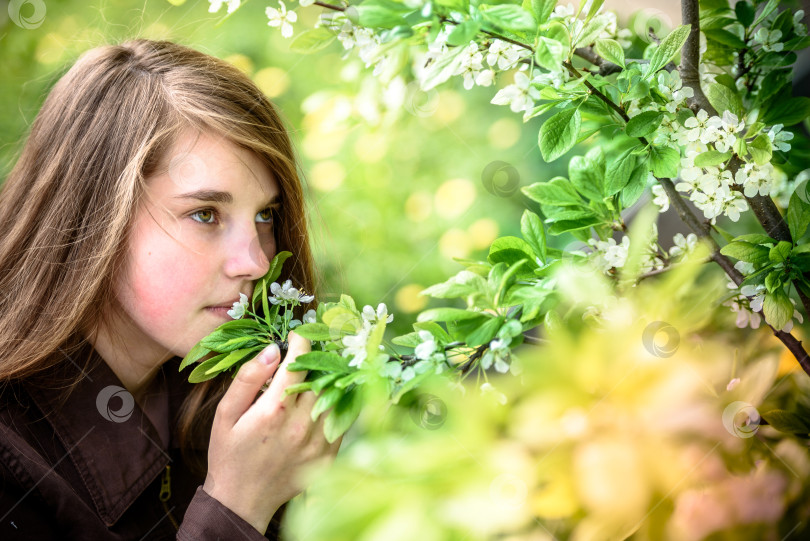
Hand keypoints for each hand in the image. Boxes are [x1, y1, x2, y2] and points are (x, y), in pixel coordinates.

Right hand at [202, 331, 342, 533]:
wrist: (241, 501)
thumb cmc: (229, 454)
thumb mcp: (225, 413)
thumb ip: (248, 379)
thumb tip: (272, 350)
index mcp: (274, 411)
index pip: (298, 363)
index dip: (301, 343)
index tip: (297, 336)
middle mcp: (300, 425)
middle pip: (321, 378)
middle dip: (316, 361)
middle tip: (307, 357)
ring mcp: (318, 443)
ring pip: (336, 398)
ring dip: (330, 382)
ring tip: (317, 377)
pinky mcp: (328, 456)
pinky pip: (342, 421)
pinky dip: (337, 406)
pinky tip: (324, 402)